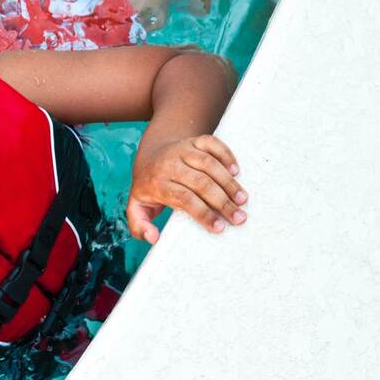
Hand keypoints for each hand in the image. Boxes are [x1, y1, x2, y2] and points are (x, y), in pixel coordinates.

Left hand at [127, 134, 246, 242]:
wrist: (150, 155)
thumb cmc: (148, 188)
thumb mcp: (136, 208)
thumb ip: (139, 226)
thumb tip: (153, 237)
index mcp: (156, 183)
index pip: (183, 198)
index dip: (203, 213)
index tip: (219, 228)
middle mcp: (170, 164)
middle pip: (200, 182)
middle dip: (222, 202)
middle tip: (239, 218)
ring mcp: (183, 150)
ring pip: (209, 164)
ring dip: (228, 182)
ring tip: (243, 200)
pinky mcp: (194, 141)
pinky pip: (212, 144)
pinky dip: (226, 155)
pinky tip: (236, 172)